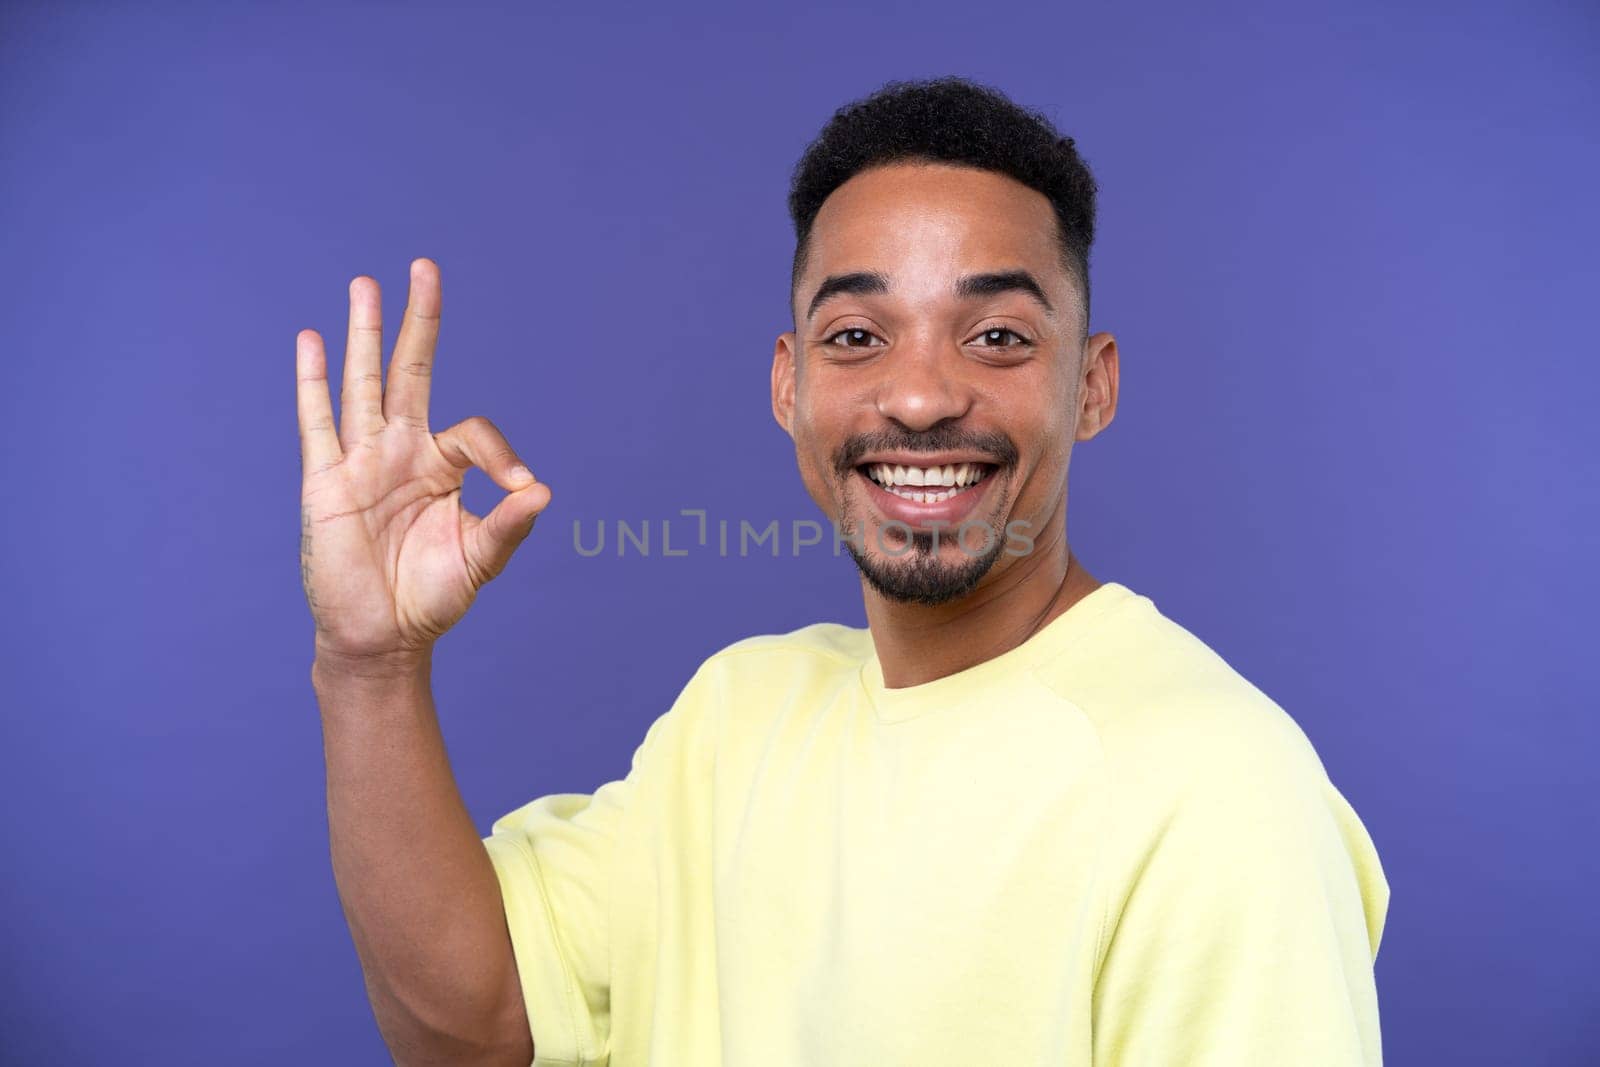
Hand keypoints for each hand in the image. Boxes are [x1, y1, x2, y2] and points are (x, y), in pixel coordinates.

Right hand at [295, 258, 549, 664]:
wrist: (382, 637)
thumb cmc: (433, 597)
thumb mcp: (482, 559)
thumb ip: (510, 524)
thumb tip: (542, 490)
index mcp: (442, 467)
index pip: (474, 432)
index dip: (502, 453)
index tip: (522, 487)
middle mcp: (402, 452)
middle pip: (411, 371)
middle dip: (419, 321)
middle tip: (425, 266)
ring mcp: (362, 462)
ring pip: (363, 383)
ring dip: (364, 334)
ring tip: (365, 284)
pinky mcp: (326, 482)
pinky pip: (318, 423)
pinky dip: (313, 382)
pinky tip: (310, 340)